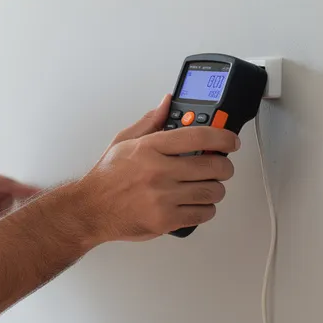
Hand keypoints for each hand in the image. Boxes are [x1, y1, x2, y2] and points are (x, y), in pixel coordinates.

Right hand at [75, 94, 238, 242]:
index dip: (223, 137)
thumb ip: (149, 122)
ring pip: (212, 191)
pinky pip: (203, 213)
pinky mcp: (166, 220)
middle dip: (224, 166)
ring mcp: (163, 197)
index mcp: (150, 148)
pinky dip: (206, 209)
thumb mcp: (124, 141)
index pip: (198, 136)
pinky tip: (197, 203)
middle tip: (221, 166)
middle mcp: (158, 172)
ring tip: (206, 186)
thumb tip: (167, 103)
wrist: (92, 209)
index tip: (231, 141)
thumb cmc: (108, 177)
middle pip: (213, 166)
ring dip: (215, 189)